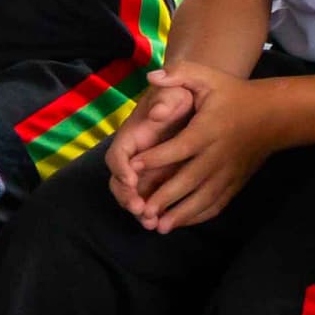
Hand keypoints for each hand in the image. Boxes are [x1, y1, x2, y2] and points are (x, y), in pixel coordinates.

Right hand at [103, 77, 199, 212]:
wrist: (197, 102)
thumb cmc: (182, 96)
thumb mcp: (175, 90)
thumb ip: (165, 98)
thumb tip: (158, 111)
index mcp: (132, 135)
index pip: (117, 155)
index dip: (121, 169)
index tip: (131, 180)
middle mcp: (135, 156)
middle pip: (120, 181)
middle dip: (127, 197)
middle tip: (140, 209)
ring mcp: (146, 170)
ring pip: (135, 195)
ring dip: (140, 210)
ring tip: (152, 223)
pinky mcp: (160, 180)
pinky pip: (152, 199)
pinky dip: (155, 212)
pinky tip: (165, 224)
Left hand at [125, 72, 276, 230]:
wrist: (274, 114)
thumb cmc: (234, 94)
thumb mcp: (208, 77)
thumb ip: (180, 73)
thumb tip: (152, 75)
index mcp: (207, 130)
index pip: (179, 147)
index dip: (156, 158)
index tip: (134, 167)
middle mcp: (218, 155)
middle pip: (189, 180)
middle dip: (165, 197)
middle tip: (141, 210)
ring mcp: (228, 172)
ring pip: (203, 198)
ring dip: (181, 214)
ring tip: (158, 227)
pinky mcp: (236, 182)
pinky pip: (217, 203)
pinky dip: (199, 215)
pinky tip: (181, 222)